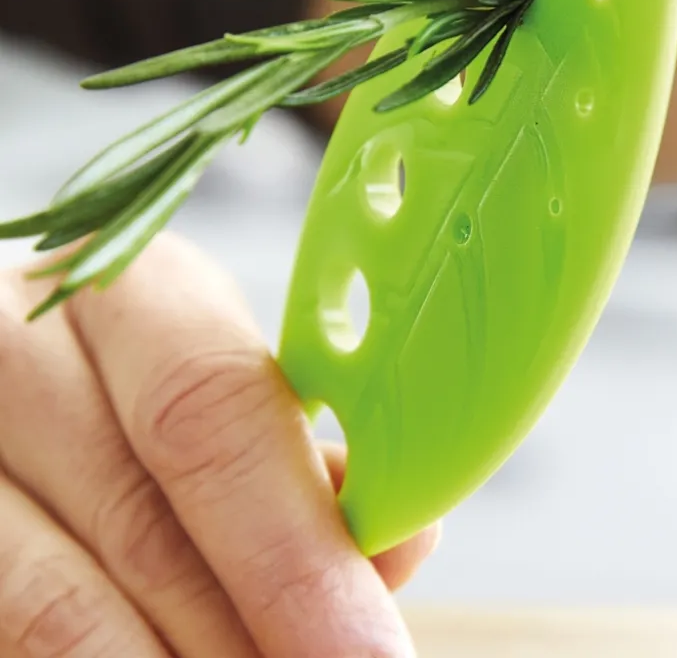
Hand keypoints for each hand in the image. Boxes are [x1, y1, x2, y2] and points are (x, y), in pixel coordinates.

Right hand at [0, 233, 437, 656]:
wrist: (11, 370)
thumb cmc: (128, 370)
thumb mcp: (202, 366)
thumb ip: (284, 450)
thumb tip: (400, 546)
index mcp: (123, 289)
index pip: (211, 411)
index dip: (292, 543)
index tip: (368, 645)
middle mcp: (13, 351)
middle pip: (135, 522)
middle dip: (243, 634)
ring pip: (50, 603)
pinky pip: (2, 630)